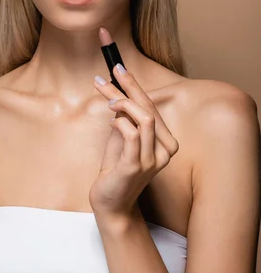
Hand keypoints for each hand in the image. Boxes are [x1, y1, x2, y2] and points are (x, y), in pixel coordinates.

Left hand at [89, 63, 178, 223]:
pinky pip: (132, 135)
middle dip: (130, 86)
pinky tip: (111, 121)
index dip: (135, 86)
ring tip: (108, 99)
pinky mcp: (136, 166)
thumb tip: (117, 97)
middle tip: (112, 71)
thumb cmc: (115, 170)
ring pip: (144, 119)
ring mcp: (152, 159)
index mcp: (165, 142)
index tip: (119, 68)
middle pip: (149, 109)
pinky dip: (120, 123)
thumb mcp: (120, 139)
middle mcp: (164, 151)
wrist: (110, 204)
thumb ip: (124, 120)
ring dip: (124, 103)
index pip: (152, 107)